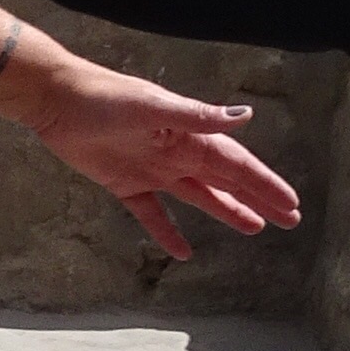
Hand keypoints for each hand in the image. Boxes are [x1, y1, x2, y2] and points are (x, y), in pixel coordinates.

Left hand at [19, 61, 304, 258]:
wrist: (58, 101)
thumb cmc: (106, 97)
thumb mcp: (154, 107)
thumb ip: (197, 116)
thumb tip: (246, 118)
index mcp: (189, 136)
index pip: (237, 165)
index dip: (265, 185)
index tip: (291, 204)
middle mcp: (177, 154)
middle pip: (226, 182)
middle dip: (258, 199)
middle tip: (289, 220)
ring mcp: (152, 170)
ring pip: (199, 197)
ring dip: (227, 212)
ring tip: (254, 229)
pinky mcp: (124, 184)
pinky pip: (152, 214)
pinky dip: (168, 233)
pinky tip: (184, 253)